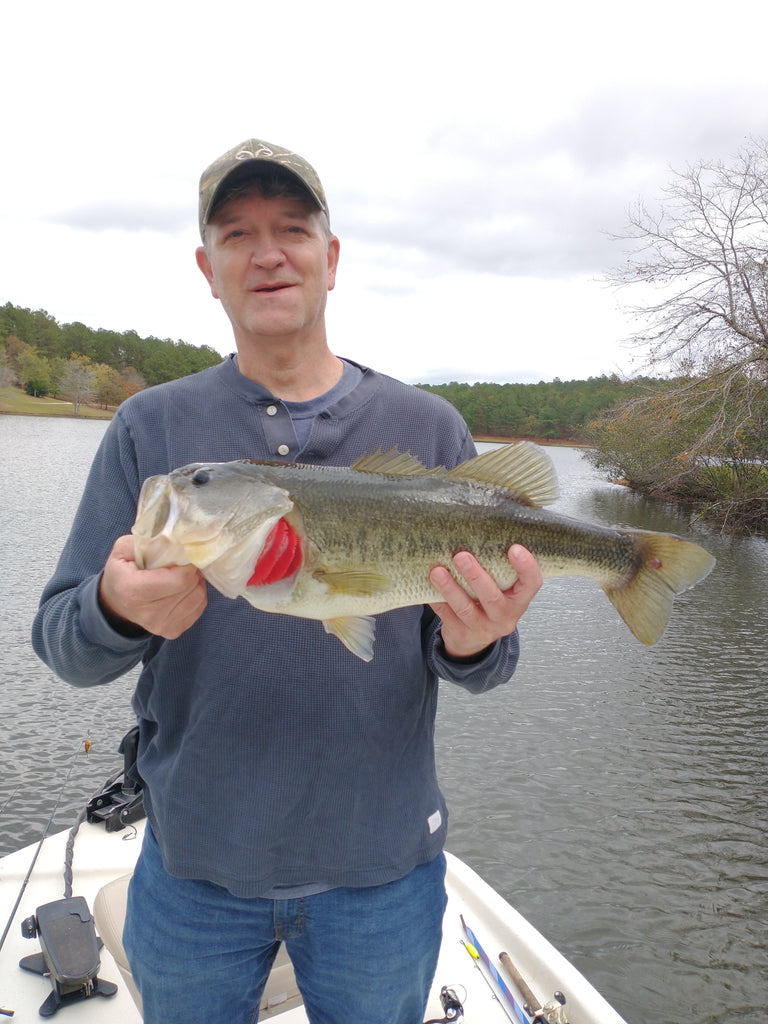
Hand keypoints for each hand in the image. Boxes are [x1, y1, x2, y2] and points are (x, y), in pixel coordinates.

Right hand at [98, 535, 207, 639]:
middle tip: (182, 565)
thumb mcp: (124, 550)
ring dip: (195, 583)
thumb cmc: (122, 572)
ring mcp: (161, 626)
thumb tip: (175, 539)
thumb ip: (147, 540)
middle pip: (190, 587)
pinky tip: (182, 590)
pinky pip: (199, 608)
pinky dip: (195, 595)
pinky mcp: (173, 632)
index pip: (179, 580)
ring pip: (198, 597)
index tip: (183, 556)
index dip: (187, 564)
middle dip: (191, 572)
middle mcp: (148, 614)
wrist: (117, 603)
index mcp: (134, 591)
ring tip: (182, 576)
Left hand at [428, 544, 542, 659]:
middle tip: (461, 556)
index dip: (526, 567)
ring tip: (437, 571)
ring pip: (466, 609)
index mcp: (519, 600)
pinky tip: (428, 585)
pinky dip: (437, 600)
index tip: (515, 548)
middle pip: (492, 597)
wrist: (475, 639)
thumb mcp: (502, 588)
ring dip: (450, 589)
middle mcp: (505, 616)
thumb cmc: (489, 601)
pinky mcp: (462, 634)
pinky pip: (447, 616)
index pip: (532, 583)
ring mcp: (483, 628)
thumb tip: (480, 530)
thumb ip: (497, 568)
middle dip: (476, 576)